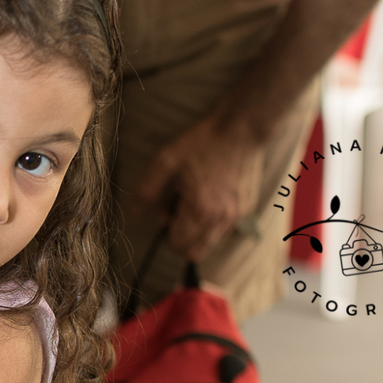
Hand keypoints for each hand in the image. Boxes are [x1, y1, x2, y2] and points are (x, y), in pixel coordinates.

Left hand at [138, 112, 267, 264]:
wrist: (241, 129)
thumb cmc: (203, 143)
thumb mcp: (166, 161)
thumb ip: (147, 190)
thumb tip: (135, 212)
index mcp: (200, 210)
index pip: (177, 246)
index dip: (166, 233)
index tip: (166, 211)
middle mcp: (221, 220)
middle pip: (194, 253)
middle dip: (181, 239)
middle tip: (177, 211)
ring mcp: (237, 216)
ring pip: (211, 243)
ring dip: (198, 231)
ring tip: (195, 201)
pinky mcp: (247, 209)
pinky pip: (225, 229)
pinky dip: (214, 222)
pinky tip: (211, 196)